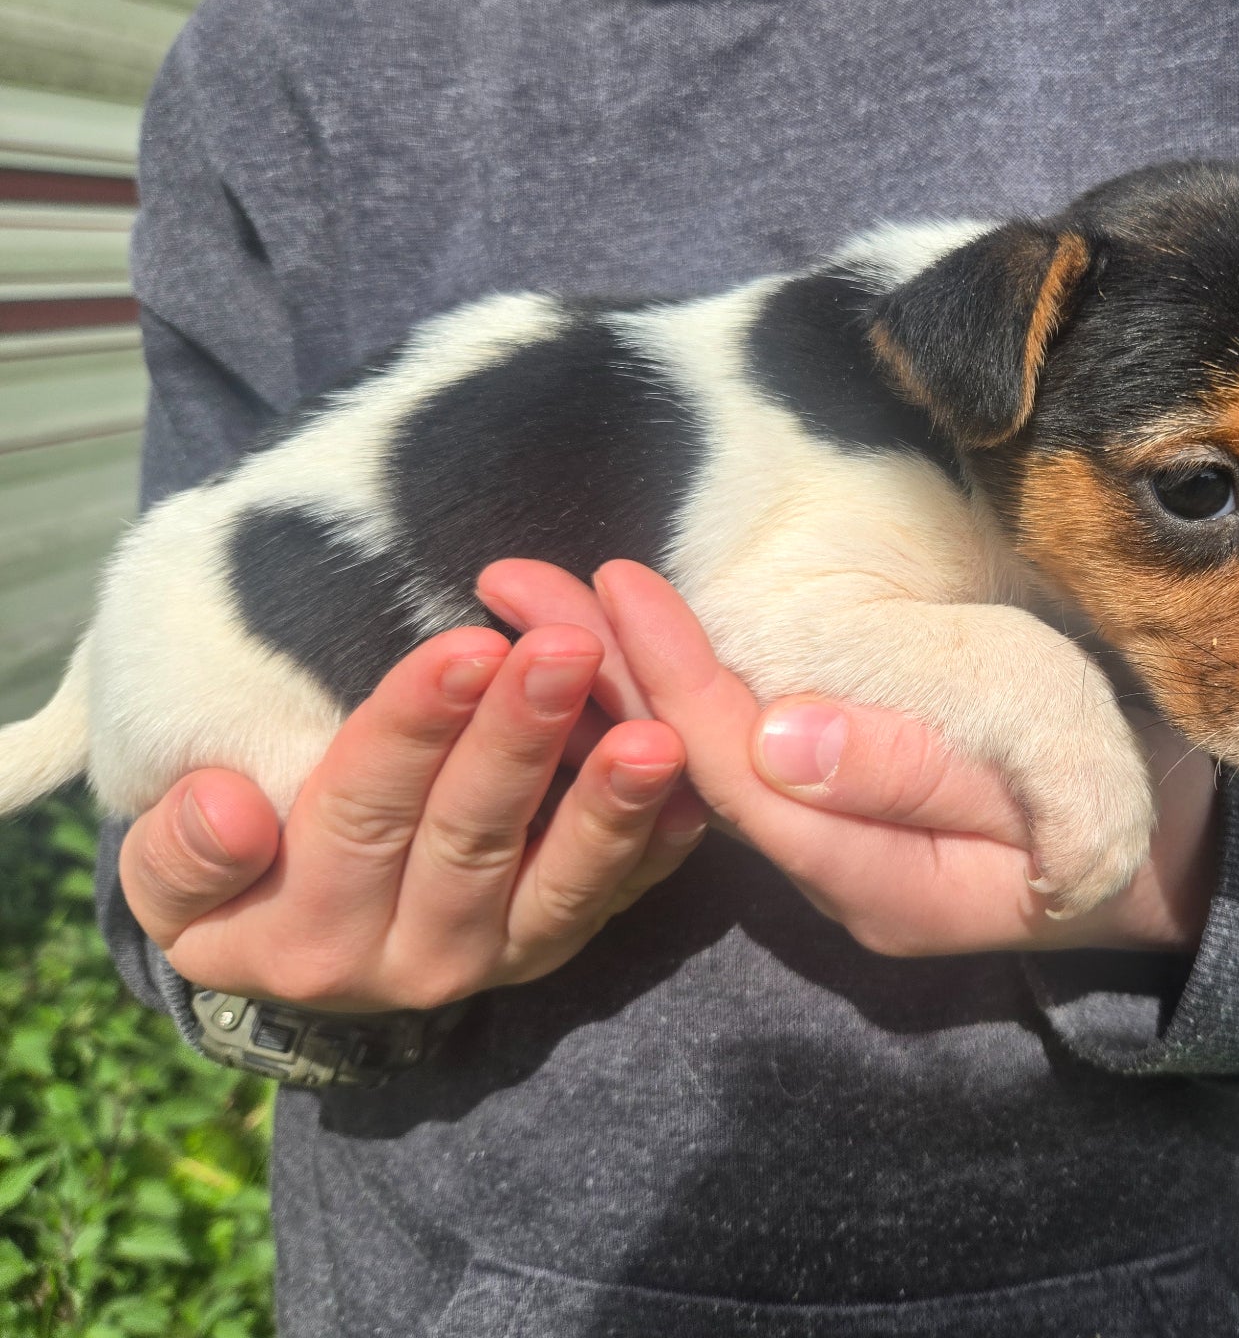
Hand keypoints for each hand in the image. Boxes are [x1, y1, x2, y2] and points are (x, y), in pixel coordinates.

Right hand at [121, 624, 706, 1012]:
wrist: (308, 955)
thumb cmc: (242, 880)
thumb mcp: (175, 882)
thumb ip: (181, 851)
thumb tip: (226, 809)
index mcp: (307, 934)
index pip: (363, 813)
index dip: (413, 728)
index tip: (466, 645)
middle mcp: (414, 958)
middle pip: (472, 835)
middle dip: (522, 737)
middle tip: (568, 649)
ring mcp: (504, 957)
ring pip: (563, 878)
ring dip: (610, 800)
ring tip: (657, 733)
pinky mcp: (565, 942)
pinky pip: (623, 896)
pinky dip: (661, 842)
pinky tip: (696, 785)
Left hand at [476, 559, 1222, 956]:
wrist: (1188, 855)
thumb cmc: (1139, 799)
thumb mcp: (1056, 775)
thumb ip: (915, 771)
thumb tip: (775, 737)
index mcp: (880, 884)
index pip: (746, 781)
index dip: (673, 685)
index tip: (611, 584)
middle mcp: (836, 878)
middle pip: (699, 777)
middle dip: (604, 676)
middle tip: (507, 579)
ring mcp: (839, 853)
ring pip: (709, 766)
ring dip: (620, 678)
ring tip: (534, 597)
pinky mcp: (847, 818)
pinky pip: (741, 756)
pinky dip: (675, 693)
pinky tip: (619, 644)